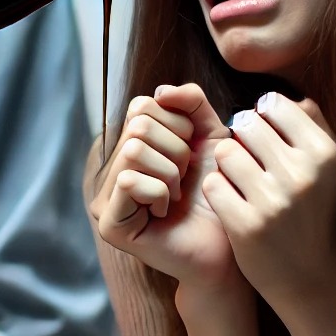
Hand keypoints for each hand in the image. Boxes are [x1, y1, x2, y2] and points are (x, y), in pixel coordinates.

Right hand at [90, 83, 243, 294]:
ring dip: (169, 173)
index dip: (177, 125)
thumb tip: (161, 92)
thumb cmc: (218, 193)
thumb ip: (193, 105)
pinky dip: (158, 193)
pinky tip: (165, 213)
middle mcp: (112, 170)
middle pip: (136, 127)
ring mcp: (106, 198)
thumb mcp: (212, 138)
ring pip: (132, 152)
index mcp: (130, 148)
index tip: (191, 157)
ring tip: (176, 198)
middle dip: (176, 151)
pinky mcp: (109, 224)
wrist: (229, 244)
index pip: (142, 106)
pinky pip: (128, 182)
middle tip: (184, 181)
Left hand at [203, 92, 335, 308]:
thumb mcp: (324, 166)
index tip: (263, 139)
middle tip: (248, 161)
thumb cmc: (311, 209)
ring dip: (225, 165)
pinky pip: (213, 185)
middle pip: (244, 124)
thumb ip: (310, 123)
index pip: (272, 104)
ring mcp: (274, 201)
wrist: (310, 275)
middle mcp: (302, 174)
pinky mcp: (247, 226)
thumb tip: (286, 96)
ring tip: (240, 182)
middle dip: (240, 139)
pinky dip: (217, 192)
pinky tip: (231, 203)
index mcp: (324, 153)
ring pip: (224, 152)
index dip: (260, 118)